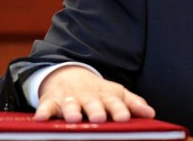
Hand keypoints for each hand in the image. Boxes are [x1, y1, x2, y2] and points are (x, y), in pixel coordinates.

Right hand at [34, 65, 154, 122]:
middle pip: (92, 102)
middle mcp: (87, 96)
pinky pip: (46, 106)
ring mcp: (69, 97)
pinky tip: (41, 118)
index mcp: (105, 95)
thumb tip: (151, 113)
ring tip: (74, 118)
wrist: (70, 74)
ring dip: (71, 110)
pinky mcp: (51, 100)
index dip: (119, 109)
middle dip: (95, 109)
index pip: (114, 102)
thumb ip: (132, 103)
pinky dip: (43, 111)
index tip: (124, 118)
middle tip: (99, 117)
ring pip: (70, 104)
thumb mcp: (116, 93)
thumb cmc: (97, 91)